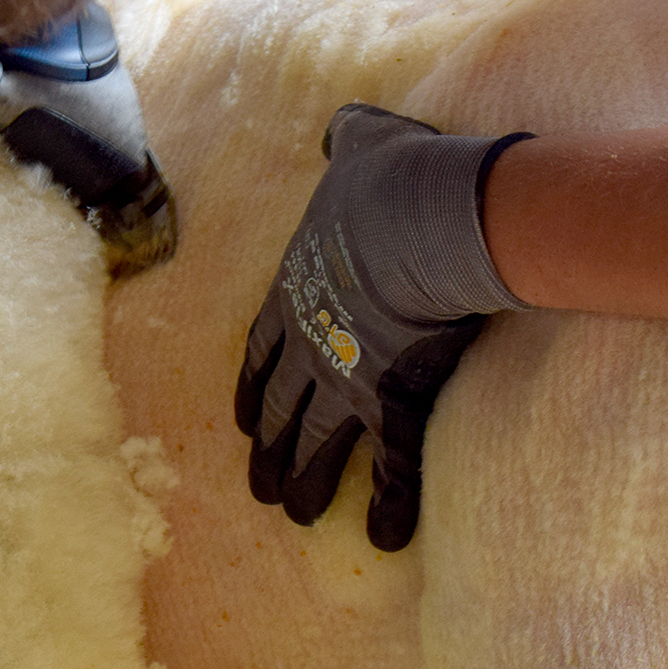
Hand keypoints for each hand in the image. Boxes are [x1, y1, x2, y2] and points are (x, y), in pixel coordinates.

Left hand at [235, 104, 531, 550]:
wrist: (421, 218)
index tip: (245, 419)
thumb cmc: (393, 179)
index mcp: (295, 288)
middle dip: (269, 447)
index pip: (262, 348)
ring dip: (304, 480)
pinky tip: (385, 537)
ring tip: (296, 512)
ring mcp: (346, 378)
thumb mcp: (361, 145)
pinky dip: (388, 503)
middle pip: (279, 407)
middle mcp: (308, 342)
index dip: (253, 386)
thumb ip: (349, 142)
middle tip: (262, 485)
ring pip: (316, 443)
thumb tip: (345, 131)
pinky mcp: (392, 402)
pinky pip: (390, 465)